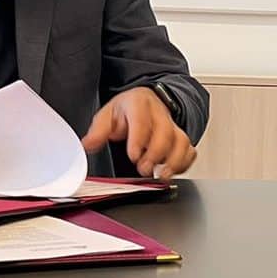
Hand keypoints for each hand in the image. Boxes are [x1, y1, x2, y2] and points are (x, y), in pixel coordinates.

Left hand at [81, 87, 195, 179]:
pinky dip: (184, 163)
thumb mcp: (108, 114)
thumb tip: (88, 145)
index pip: (142, 121)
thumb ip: (98, 131)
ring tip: (162, 175)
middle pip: (165, 132)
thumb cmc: (128, 110)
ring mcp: (172, 126)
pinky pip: (189, 150)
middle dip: (156, 154)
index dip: (139, 139)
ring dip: (173, 161)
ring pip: (181, 142)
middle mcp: (159, 114)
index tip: (133, 156)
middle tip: (143, 169)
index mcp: (139, 104)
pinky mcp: (180, 138)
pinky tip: (172, 171)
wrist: (146, 102)